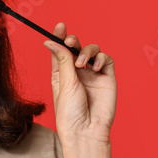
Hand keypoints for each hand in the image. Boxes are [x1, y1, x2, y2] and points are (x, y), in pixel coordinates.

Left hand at [43, 21, 115, 145]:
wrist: (86, 131)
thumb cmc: (70, 113)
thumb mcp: (64, 83)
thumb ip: (62, 60)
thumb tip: (51, 41)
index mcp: (62, 74)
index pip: (61, 50)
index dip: (60, 37)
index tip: (60, 26)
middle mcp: (77, 73)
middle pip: (77, 48)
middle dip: (74, 41)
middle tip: (71, 42)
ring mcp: (93, 75)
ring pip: (93, 50)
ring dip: (87, 51)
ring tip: (82, 64)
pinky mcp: (107, 78)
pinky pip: (106, 60)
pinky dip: (100, 59)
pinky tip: (94, 68)